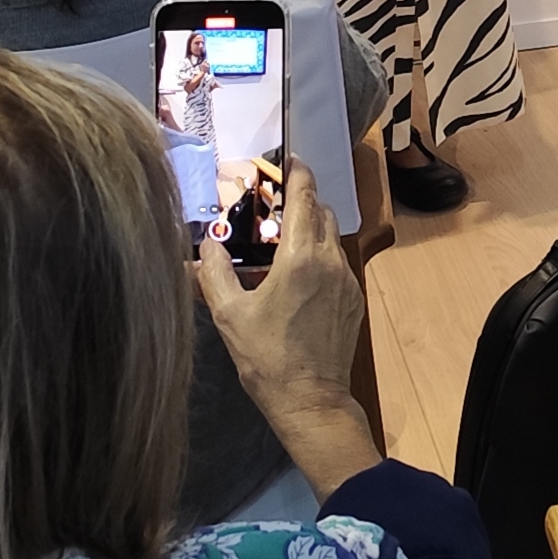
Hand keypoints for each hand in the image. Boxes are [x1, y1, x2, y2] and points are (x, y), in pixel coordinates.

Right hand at [198, 162, 380, 499]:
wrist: (311, 399)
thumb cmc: (267, 358)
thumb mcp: (230, 316)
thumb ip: (214, 274)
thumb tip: (205, 245)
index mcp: (301, 258)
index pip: (305, 198)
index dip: (298, 174)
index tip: (290, 159)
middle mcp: (330, 261)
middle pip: (320, 213)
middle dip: (300, 201)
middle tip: (272, 202)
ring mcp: (347, 280)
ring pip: (330, 238)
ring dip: (309, 229)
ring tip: (279, 239)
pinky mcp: (353, 299)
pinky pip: (336, 263)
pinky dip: (318, 255)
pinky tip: (294, 275)